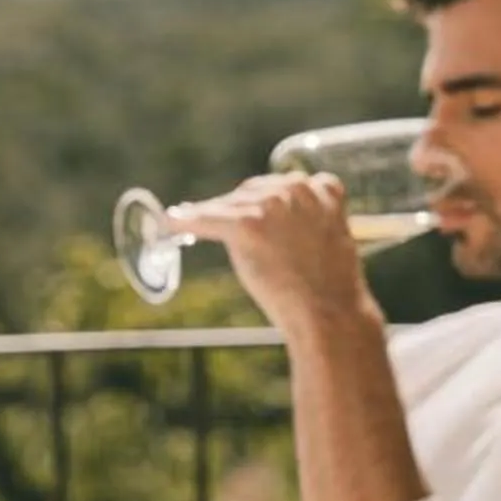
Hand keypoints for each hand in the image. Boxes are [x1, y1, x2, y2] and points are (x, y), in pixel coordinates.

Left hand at [162, 174, 376, 338]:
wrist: (329, 313)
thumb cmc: (329, 288)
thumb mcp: (328, 241)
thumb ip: (304, 222)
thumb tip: (269, 226)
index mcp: (323, 188)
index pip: (281, 186)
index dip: (260, 204)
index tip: (246, 212)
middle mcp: (296, 188)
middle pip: (251, 191)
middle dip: (236, 209)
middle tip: (217, 226)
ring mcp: (271, 205)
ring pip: (229, 204)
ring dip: (212, 216)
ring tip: (189, 224)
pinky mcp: (247, 224)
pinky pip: (207, 219)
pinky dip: (186, 221)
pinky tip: (170, 222)